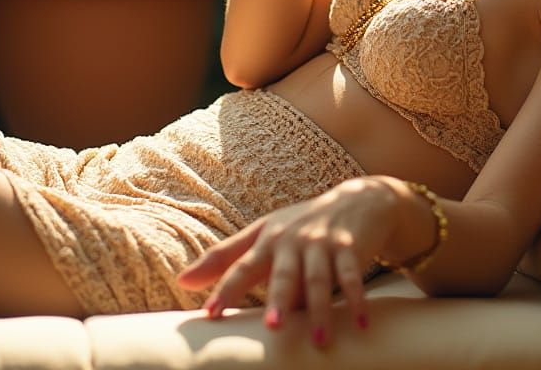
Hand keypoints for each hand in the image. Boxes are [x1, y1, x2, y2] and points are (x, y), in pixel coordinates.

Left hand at [177, 177, 393, 346]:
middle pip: (284, 274)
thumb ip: (225, 257)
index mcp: (268, 240)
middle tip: (272, 327)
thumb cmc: (301, 225)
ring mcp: (323, 243)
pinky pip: (352, 276)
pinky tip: (359, 322)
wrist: (357, 200)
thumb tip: (181, 281)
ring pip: (320, 279)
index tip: (211, 314)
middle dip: (278, 299)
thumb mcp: (264, 234)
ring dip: (320, 308)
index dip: (227, 289)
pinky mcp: (350, 247)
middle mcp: (294, 240)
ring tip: (318, 340)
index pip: (243, 267)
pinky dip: (357, 298)